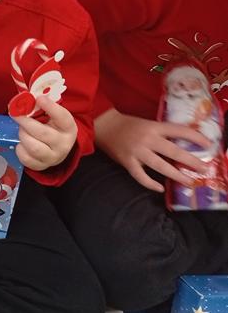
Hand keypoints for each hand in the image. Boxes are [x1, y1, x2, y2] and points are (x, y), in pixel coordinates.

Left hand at [13, 96, 77, 171]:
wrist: (57, 150)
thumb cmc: (53, 129)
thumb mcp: (53, 117)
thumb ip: (43, 107)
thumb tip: (26, 98)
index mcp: (69, 128)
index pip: (62, 117)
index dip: (50, 107)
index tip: (38, 99)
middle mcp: (63, 144)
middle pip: (42, 133)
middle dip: (25, 122)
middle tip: (16, 115)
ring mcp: (53, 157)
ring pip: (34, 147)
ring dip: (23, 136)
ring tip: (21, 130)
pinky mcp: (41, 166)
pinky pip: (26, 158)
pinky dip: (20, 149)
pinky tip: (22, 143)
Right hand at [95, 108, 211, 191]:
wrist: (104, 126)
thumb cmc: (129, 125)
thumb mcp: (148, 124)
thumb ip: (162, 133)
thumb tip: (183, 145)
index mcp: (154, 127)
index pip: (179, 131)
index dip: (195, 137)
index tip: (208, 145)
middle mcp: (147, 139)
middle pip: (173, 151)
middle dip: (191, 161)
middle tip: (203, 168)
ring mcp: (137, 152)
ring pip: (160, 166)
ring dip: (176, 175)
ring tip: (189, 181)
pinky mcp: (127, 162)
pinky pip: (140, 176)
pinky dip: (150, 184)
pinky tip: (160, 188)